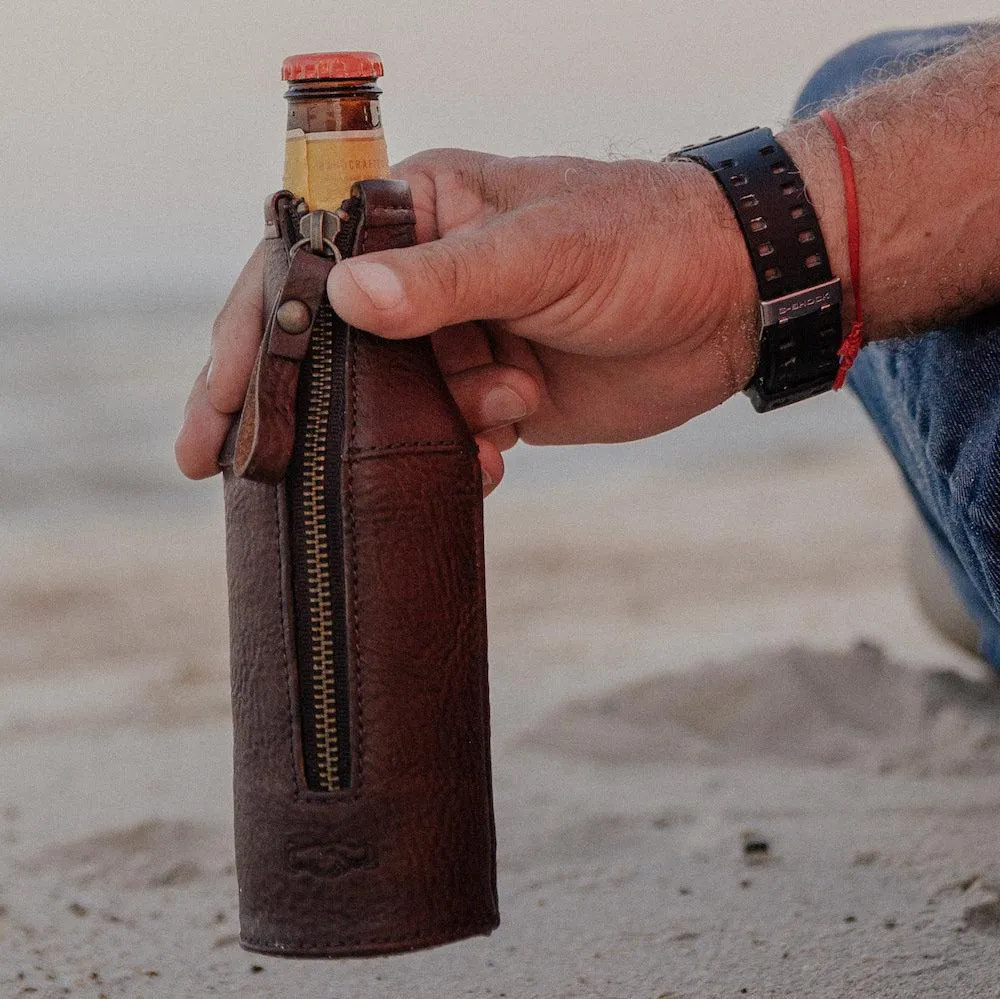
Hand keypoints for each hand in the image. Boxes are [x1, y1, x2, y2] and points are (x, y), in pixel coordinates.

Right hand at [176, 150, 758, 491]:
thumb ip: (444, 280)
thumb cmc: (644, 244)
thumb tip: (346, 298)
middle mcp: (428, 278)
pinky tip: (498, 460)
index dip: (251, 338)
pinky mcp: (496, 394)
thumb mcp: (544, 250)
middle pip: (332, 349)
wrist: (732, 302)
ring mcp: (460, 341)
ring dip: (421, 432)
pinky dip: (464, 457)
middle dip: (297, 409)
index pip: (306, 271)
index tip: (216, 408)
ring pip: (392, 405)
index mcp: (419, 214)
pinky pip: (447, 437)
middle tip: (234, 471)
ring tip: (498, 421)